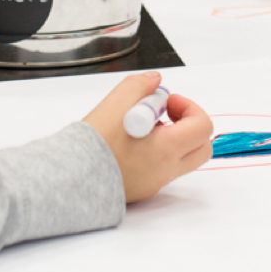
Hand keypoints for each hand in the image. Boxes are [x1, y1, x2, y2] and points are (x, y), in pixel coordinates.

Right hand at [82, 71, 212, 202]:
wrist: (67, 179)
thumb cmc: (92, 146)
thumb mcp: (115, 104)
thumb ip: (138, 86)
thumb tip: (154, 82)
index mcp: (166, 151)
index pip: (203, 127)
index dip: (188, 107)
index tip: (166, 102)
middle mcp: (165, 170)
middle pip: (201, 147)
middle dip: (189, 125)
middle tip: (165, 114)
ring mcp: (154, 183)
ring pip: (182, 159)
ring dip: (172, 138)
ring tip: (143, 128)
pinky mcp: (142, 189)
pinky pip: (162, 169)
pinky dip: (157, 152)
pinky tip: (131, 143)